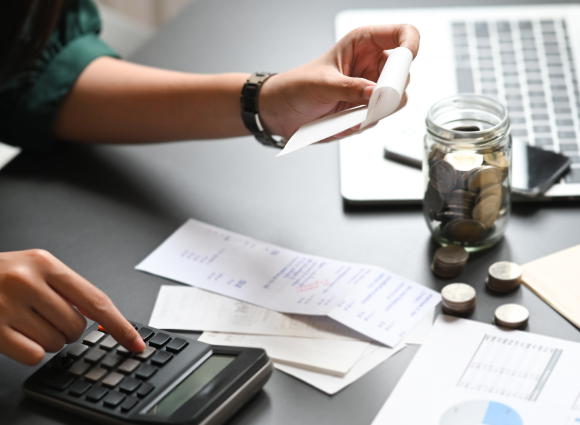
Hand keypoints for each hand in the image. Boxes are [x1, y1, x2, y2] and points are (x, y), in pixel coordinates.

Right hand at [0, 250, 145, 364]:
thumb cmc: (0, 274)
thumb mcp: (35, 267)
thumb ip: (66, 288)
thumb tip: (102, 318)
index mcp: (46, 263)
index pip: (96, 300)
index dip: (120, 326)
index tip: (136, 343)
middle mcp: (27, 281)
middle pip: (76, 327)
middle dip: (68, 330)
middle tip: (45, 316)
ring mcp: (6, 305)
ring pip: (56, 343)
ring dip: (48, 340)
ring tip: (26, 321)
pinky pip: (33, 355)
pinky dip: (30, 351)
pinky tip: (15, 334)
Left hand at [259, 24, 419, 139]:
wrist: (282, 112)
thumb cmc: (297, 86)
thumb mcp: (322, 85)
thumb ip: (350, 89)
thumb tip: (376, 93)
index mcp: (364, 43)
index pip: (403, 34)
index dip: (410, 46)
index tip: (404, 63)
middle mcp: (372, 64)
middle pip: (404, 74)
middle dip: (390, 90)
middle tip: (370, 100)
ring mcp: (372, 89)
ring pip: (395, 101)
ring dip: (374, 111)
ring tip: (347, 114)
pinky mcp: (367, 110)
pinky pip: (379, 118)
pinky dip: (363, 123)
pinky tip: (342, 121)